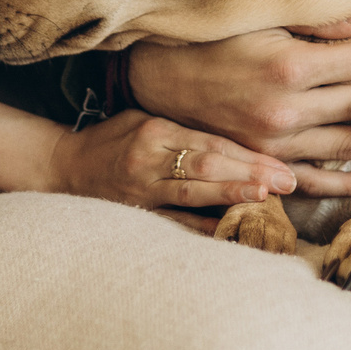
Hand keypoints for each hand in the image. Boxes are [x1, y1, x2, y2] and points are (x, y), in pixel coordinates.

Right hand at [48, 109, 297, 229]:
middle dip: (250, 173)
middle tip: (287, 181)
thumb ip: (185, 130)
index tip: (280, 163)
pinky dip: (203, 227)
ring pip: (192, 193)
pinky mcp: (134, 214)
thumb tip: (238, 141)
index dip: (247, 153)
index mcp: (155, 130)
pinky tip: (230, 230)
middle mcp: (149, 159)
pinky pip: (174, 222)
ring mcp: (141, 190)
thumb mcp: (144, 120)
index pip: (210, 141)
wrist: (63, 169)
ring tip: (266, 199)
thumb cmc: (111, 140)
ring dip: (231, 196)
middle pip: (207, 165)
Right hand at [127, 14, 350, 196]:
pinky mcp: (266, 164)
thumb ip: (319, 27)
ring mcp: (277, 143)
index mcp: (289, 65)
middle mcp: (287, 108)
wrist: (161, 82)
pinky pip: (316, 179)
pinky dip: (350, 182)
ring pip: (349, 144)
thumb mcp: (265, 24)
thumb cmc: (215, 43)